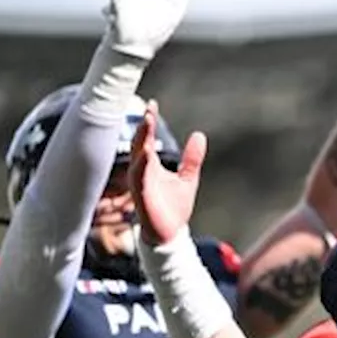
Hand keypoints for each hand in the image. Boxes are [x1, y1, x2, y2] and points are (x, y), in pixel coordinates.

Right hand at [128, 103, 207, 244]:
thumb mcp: (188, 178)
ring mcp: (141, 185)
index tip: (153, 104)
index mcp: (150, 167)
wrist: (172, 234)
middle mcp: (142, 173)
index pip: (145, 139)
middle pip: (139, 145)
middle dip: (143, 128)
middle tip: (149, 110)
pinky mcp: (143, 198)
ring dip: (141, 142)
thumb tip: (199, 135)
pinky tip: (145, 154)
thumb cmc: (175, 207)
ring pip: (137, 159)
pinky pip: (140, 179)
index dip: (148, 123)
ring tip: (145, 125)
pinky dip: (141, 166)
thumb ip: (192, 158)